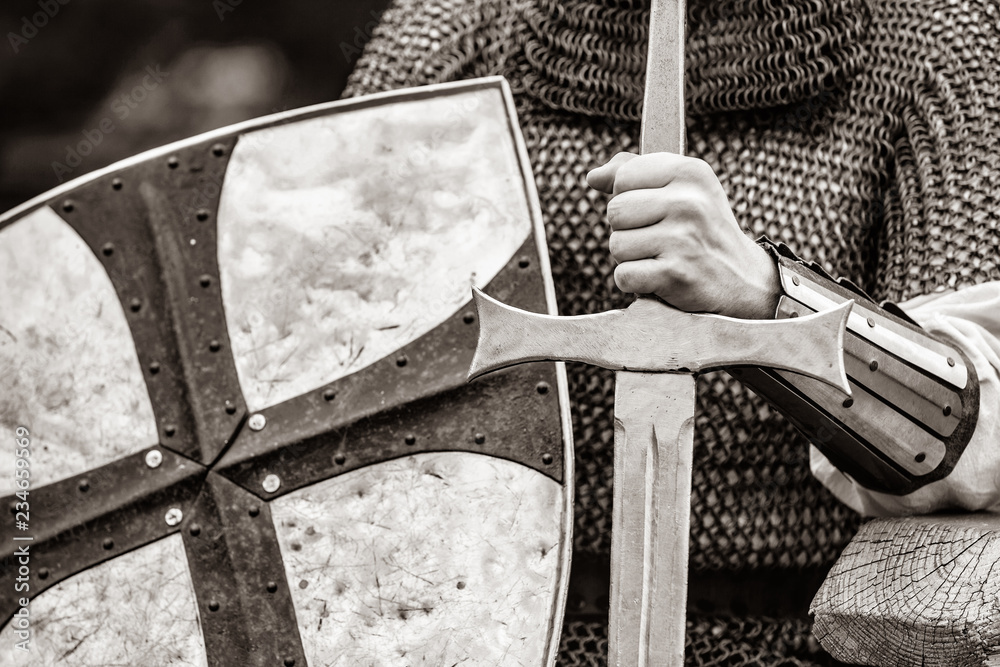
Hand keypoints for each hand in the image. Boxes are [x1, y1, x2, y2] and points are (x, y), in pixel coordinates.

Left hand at [587, 152, 781, 318]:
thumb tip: (593, 177)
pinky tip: (661, 278)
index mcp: (690, 172)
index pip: (623, 176)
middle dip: (628, 230)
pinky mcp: (675, 273)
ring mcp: (683, 238)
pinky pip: (623, 275)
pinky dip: (636, 283)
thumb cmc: (703, 232)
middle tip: (660, 239)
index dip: (630, 197)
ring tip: (663, 258)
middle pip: (615, 211)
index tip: (657, 210)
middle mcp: (689, 201)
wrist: (743, 281)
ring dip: (632, 259)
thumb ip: (636, 174)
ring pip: (616, 245)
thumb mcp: (682, 190)